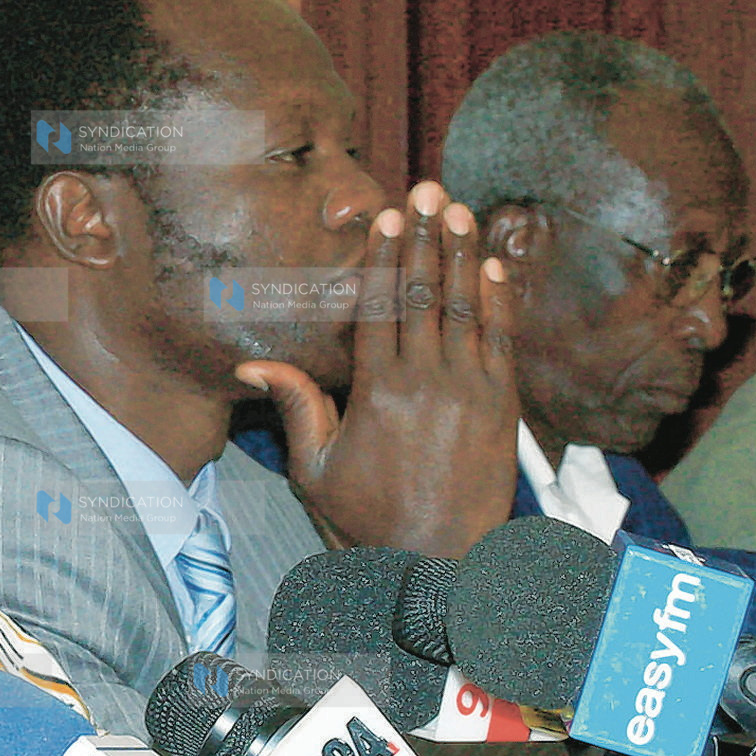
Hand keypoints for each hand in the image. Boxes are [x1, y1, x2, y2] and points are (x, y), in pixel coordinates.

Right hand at [237, 180, 519, 557]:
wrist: (440, 563)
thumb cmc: (369, 518)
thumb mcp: (315, 467)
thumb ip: (296, 405)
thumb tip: (252, 363)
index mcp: (378, 390)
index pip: (381, 306)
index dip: (385, 257)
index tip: (387, 216)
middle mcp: (427, 379)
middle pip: (426, 293)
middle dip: (426, 237)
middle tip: (429, 191)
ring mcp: (471, 389)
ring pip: (467, 306)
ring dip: (463, 255)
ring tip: (459, 212)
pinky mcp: (503, 405)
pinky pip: (501, 339)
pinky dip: (497, 300)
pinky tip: (490, 267)